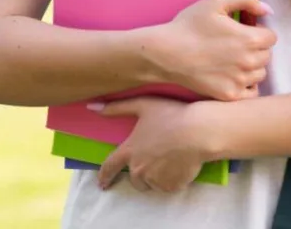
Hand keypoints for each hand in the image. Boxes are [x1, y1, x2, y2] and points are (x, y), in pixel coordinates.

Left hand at [91, 97, 217, 192]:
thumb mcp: (142, 105)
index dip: (104, 176)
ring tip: (171, 159)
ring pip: (152, 184)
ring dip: (157, 176)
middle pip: (135, 179)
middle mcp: (139, 168)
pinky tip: (180, 165)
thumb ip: (116, 108)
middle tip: (156, 159)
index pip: (110, 166)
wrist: (199, 132)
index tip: (102, 184)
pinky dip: (172, 180)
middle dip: (142, 173)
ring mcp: (155, 179)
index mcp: (130, 151)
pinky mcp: (171, 186)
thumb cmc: (171, 115)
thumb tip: (91, 107)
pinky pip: (168, 186)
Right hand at [137, 0, 275, 100]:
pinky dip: (245, 85)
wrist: (166, 53)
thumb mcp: (215, 1)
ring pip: (259, 74)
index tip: (243, 31)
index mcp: (250, 39)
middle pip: (267, 56)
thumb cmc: (189, 25)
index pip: (271, 37)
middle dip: (256, 49)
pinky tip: (231, 76)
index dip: (258, 31)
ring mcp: (240, 81)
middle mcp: (249, 62)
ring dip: (251, 67)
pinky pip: (251, 92)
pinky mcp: (229, 95)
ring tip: (231, 60)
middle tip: (234, 45)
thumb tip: (268, 10)